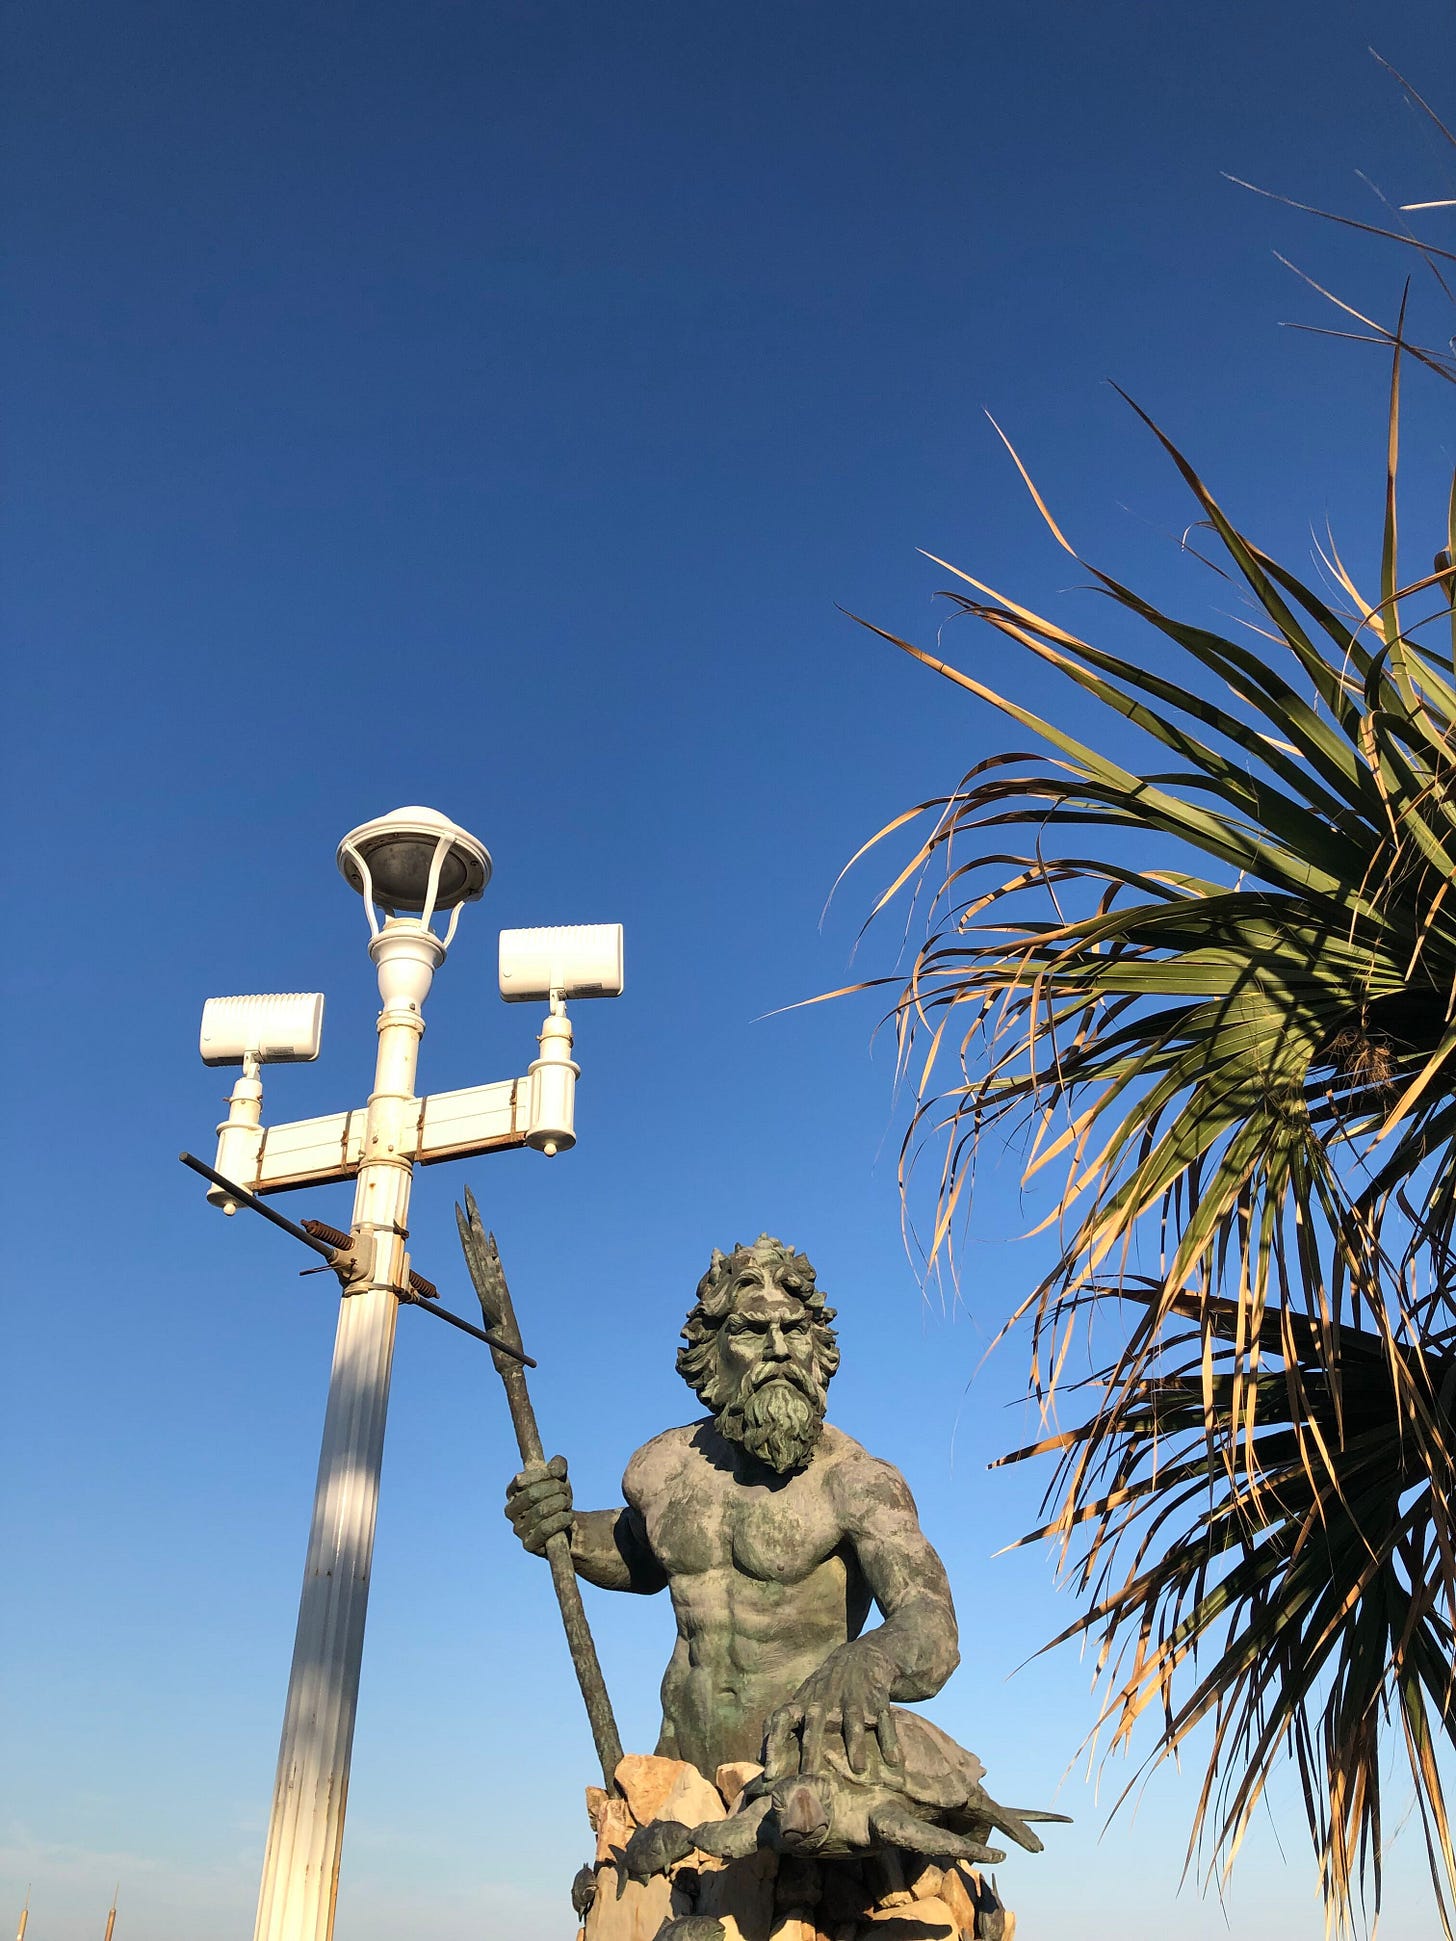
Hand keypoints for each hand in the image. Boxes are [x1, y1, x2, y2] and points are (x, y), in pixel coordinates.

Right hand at [505, 1454, 572, 1555]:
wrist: (567, 1525)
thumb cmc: (558, 1496)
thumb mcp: (560, 1477)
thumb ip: (558, 1465)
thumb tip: (555, 1469)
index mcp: (512, 1492)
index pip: (521, 1480)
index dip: (541, 1475)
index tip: (557, 1475)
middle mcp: (511, 1510)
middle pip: (532, 1495)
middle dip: (555, 1490)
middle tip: (565, 1491)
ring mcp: (518, 1529)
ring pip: (541, 1511)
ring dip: (560, 1504)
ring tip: (568, 1504)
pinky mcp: (528, 1545)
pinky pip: (544, 1530)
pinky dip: (560, 1521)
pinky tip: (567, 1517)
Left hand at [763, 1638, 900, 1779]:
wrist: (862, 1657)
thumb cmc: (825, 1689)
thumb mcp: (801, 1700)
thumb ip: (780, 1726)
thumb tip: (757, 1758)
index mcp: (804, 1704)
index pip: (781, 1721)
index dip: (774, 1744)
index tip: (769, 1772)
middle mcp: (825, 1701)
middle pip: (816, 1726)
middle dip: (811, 1750)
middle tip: (809, 1776)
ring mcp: (852, 1699)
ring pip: (853, 1722)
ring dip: (855, 1744)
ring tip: (858, 1770)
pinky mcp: (877, 1699)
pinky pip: (884, 1720)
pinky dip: (889, 1739)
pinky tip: (894, 1761)